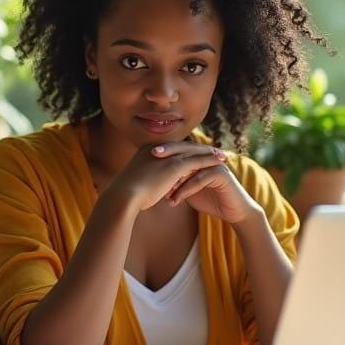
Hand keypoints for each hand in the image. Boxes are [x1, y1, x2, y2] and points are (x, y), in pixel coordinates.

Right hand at [103, 140, 226, 213]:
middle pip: (184, 146)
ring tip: (222, 156)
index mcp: (147, 151)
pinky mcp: (174, 165)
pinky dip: (210, 160)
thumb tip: (145, 188)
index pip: (172, 149)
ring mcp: (166, 156)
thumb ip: (143, 181)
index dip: (186, 151)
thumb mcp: (135, 184)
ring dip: (209, 153)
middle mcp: (157, 149)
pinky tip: (221, 162)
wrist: (123, 198)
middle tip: (214, 150)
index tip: (197, 153)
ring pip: (193, 151)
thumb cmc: (125, 196)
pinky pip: (197, 160)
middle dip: (200, 148)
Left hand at [154, 146, 259, 224]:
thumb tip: (153, 181)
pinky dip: (186, 189)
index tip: (145, 153)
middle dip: (168, 154)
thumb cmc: (209, 200)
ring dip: (175, 176)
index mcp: (198, 158)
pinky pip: (200, 178)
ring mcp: (215, 165)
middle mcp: (206, 158)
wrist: (232, 212)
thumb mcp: (188, 190)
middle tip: (153, 155)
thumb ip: (175, 182)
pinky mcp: (222, 175)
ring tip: (160, 188)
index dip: (163, 150)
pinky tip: (174, 199)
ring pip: (192, 165)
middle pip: (184, 151)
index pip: (178, 149)